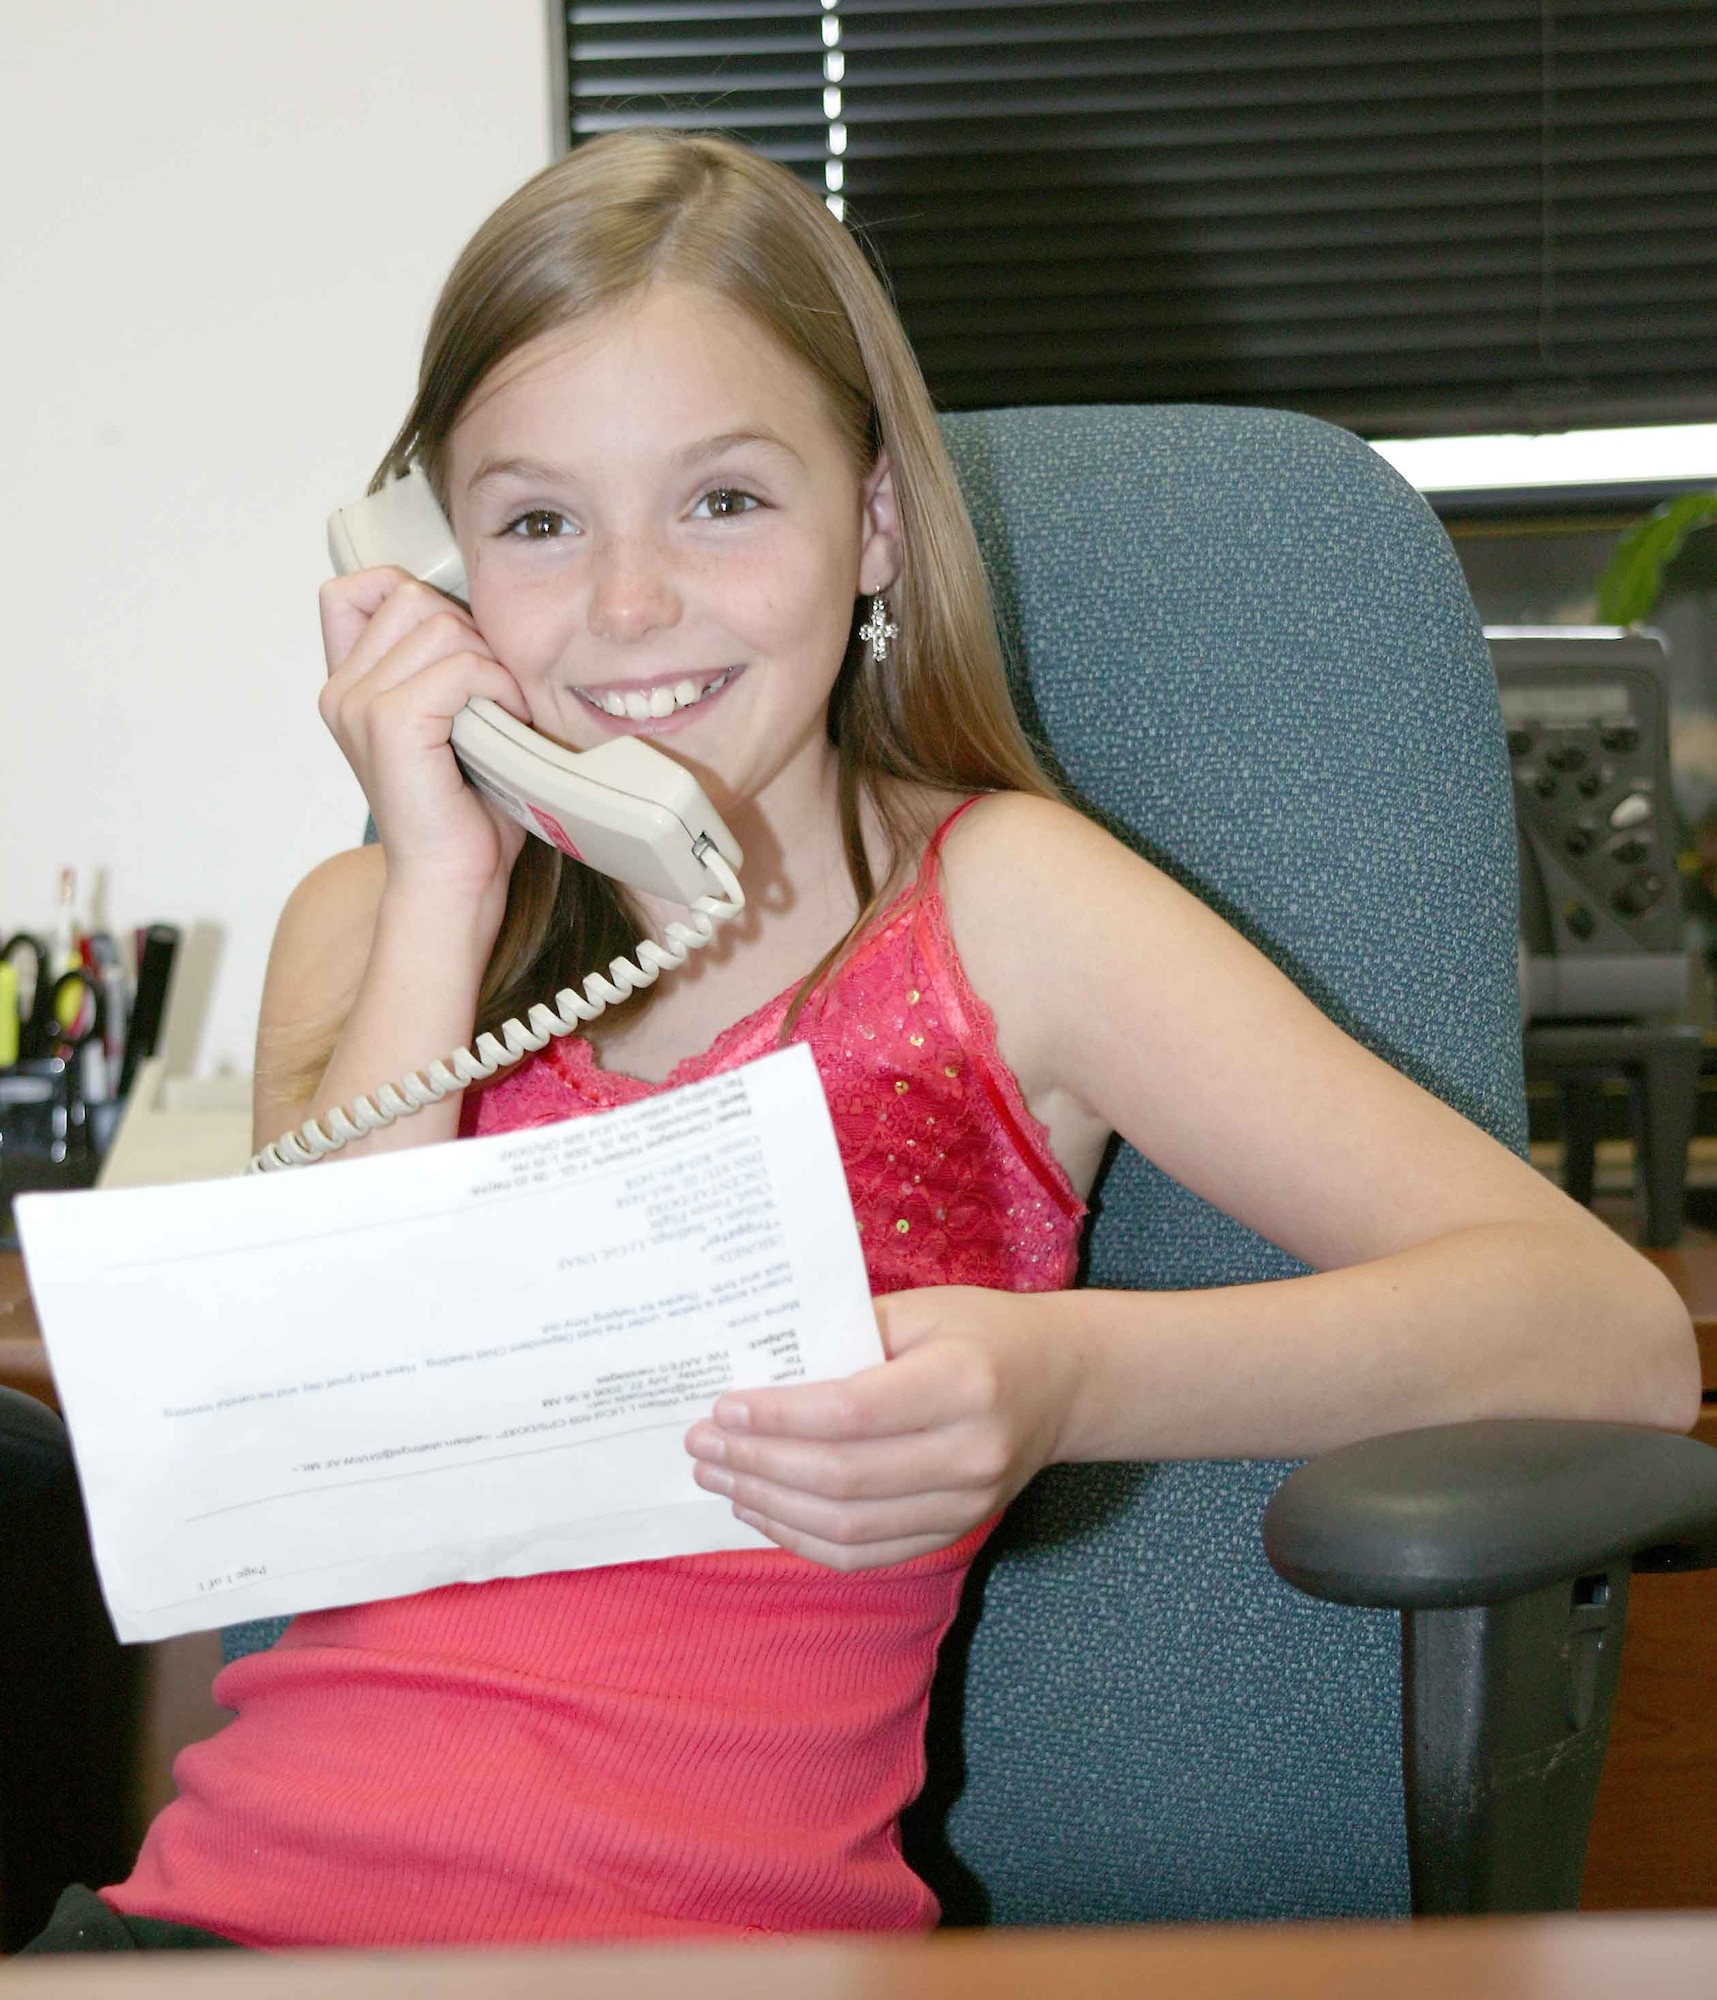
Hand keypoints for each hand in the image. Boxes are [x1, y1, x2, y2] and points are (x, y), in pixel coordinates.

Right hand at [317, 566, 533, 908]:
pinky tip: (507, 722)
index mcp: (347, 685)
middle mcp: (342, 689)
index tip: (459, 645)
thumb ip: (440, 664)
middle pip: (410, 595)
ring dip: (490, 661)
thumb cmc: (463, 809)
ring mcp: (359, 704)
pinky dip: (499, 686)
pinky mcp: (390, 723)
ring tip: (503, 709)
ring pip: (440, 624)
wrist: (452, 878)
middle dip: (468, 631)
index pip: (355, 588)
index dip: (412, 593)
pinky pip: (462, 665)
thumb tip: (480, 609)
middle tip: (494, 688)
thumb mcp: (447, 720)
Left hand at [683, 1286, 1079, 1570]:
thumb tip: (761, 1367)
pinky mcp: (956, 1531)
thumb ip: (848, 1335)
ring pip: (849, 1526)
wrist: (1063, 1381)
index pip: (852, 1413)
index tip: (723, 1408)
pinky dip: (805, 1541)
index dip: (780, 1417)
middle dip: (758, 1463)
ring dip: (770, 1506)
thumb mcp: (923, 1309)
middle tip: (701, 1446)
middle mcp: (971, 1451)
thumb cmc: (982, 1331)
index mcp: (964, 1382)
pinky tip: (763, 1512)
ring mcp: (967, 1503)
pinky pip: (867, 1554)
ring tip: (719, 1479)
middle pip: (842, 1477)